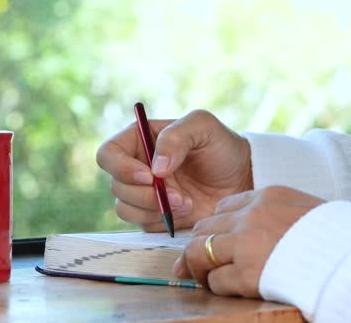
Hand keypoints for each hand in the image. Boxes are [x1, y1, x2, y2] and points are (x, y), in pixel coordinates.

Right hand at [96, 110, 252, 231]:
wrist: (242, 180)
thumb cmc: (221, 147)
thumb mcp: (203, 127)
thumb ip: (175, 137)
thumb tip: (155, 168)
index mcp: (138, 141)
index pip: (108, 154)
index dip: (121, 167)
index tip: (148, 176)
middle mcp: (135, 167)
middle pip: (116, 186)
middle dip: (145, 194)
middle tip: (178, 195)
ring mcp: (142, 193)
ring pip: (125, 208)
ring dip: (154, 209)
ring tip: (187, 202)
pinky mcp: (152, 216)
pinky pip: (142, 224)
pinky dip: (162, 221)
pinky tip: (186, 211)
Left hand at [174, 186, 324, 297]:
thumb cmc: (331, 237)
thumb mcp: (301, 208)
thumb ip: (271, 212)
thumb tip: (244, 227)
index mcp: (266, 197)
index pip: (223, 207)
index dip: (216, 226)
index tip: (217, 240)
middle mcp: (251, 217)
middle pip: (204, 228)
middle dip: (199, 246)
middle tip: (200, 262)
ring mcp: (247, 245)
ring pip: (199, 252)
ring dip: (198, 267)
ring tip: (204, 277)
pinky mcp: (248, 275)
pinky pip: (215, 280)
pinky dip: (216, 286)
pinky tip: (225, 288)